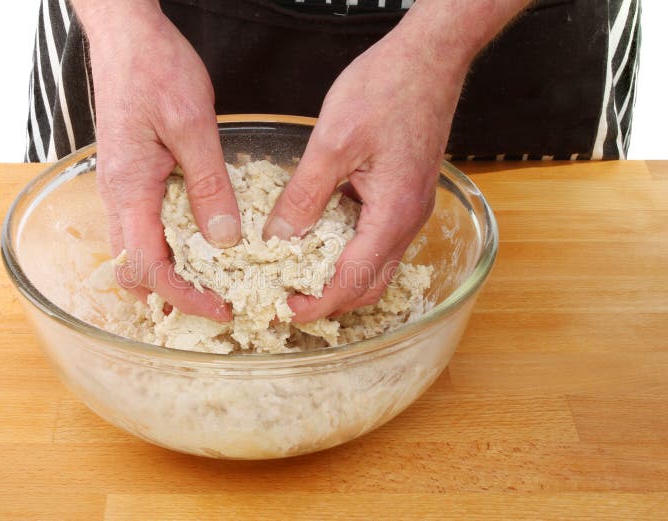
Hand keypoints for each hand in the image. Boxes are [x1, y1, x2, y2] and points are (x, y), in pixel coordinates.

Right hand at [78, 2, 239, 320]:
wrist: (127, 36)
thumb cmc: (154, 69)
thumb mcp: (193, 127)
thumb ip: (208, 186)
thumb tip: (224, 239)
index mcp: (128, 189)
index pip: (147, 267)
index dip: (183, 296)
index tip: (220, 308)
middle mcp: (117, 196)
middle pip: (134, 270)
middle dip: (173, 295)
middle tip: (217, 301)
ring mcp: (121, 188)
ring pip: (137, 251)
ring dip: (170, 273)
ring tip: (213, 280)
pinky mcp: (132, 177)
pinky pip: (145, 226)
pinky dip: (170, 246)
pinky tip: (202, 242)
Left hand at [263, 28, 468, 321]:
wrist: (429, 56)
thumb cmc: (388, 88)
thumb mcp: (333, 143)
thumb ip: (304, 196)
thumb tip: (278, 238)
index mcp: (394, 214)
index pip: (354, 281)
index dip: (318, 304)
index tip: (286, 311)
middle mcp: (408, 220)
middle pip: (370, 284)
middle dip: (329, 300)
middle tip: (288, 299)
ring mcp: (409, 208)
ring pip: (374, 263)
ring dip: (338, 276)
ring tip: (296, 274)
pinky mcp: (403, 194)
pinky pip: (375, 237)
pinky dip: (346, 248)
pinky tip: (316, 236)